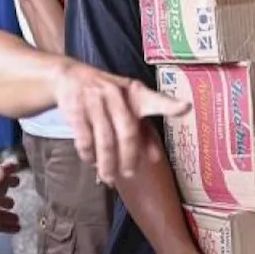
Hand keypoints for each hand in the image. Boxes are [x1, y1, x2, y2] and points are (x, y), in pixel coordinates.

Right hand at [55, 61, 189, 184]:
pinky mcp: (76, 110)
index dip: (169, 105)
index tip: (185, 108)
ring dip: (107, 163)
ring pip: (104, 140)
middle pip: (127, 131)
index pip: (155, 100)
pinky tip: (92, 161)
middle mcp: (116, 94)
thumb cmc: (107, 95)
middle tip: (130, 174)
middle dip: (129, 157)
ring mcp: (95, 101)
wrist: (70, 76)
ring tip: (109, 177)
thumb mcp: (127, 103)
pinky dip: (89, 155)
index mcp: (135, 92)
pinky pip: (85, 139)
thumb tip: (155, 158)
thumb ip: (142, 128)